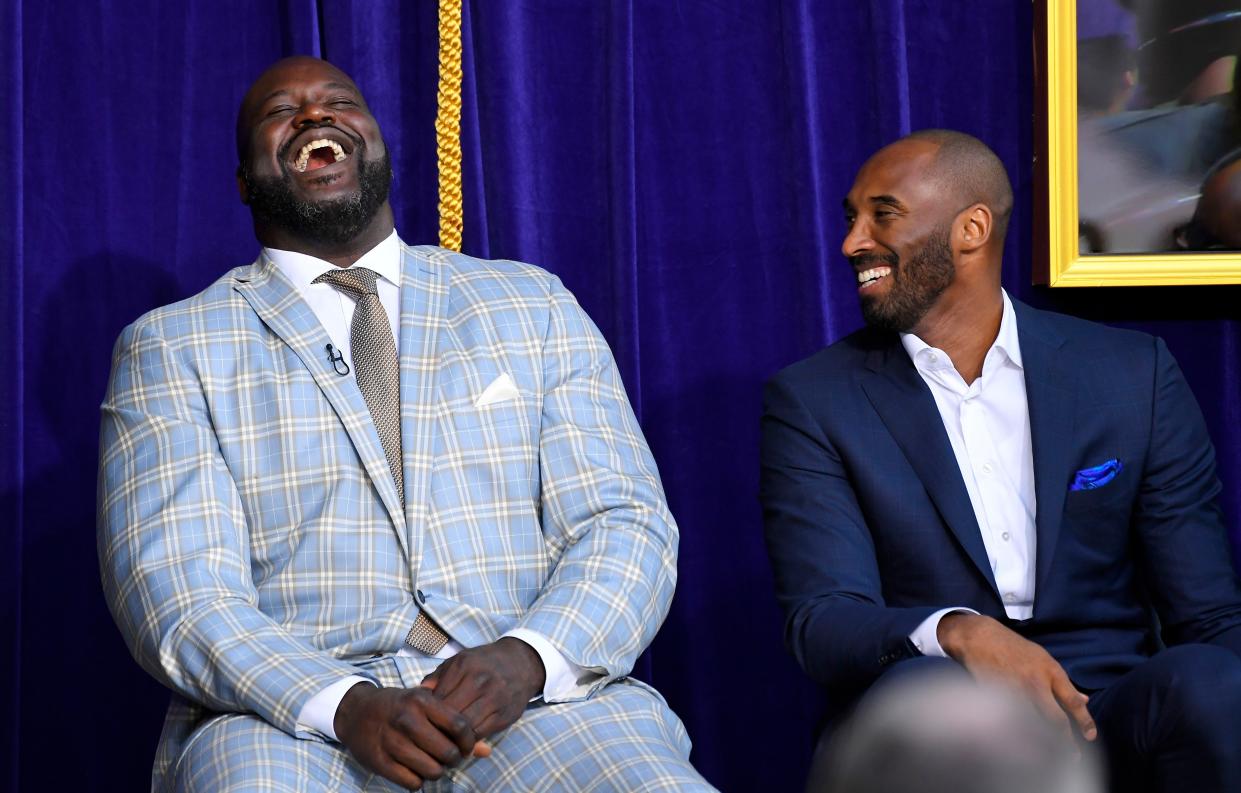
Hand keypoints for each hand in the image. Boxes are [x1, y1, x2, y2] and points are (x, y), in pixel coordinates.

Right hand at [334, 682, 480, 789]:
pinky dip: (418, 780)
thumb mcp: (426, 706)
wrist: (357, 712)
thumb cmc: (400, 707)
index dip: (469, 741)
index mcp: (421, 700)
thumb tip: (486, 751)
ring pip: (432, 771)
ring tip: (432, 763)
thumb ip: (454, 724)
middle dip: (453, 759)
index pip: (459, 725)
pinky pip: (412, 783)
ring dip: (437, 771)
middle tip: (449, 757)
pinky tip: (414, 768)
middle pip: (448, 752)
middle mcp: (406, 719)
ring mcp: (391, 741)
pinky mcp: (379, 761)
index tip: (467, 746)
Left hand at [421, 637, 546, 739]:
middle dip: (437, 729)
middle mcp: (479, 681)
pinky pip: (480, 734)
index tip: (421, 722)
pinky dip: (468, 741)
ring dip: (452, 738)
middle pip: (450, 715)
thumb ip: (438, 677)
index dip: (426, 714)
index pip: (437, 698)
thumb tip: (418, 694)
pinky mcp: (504, 715)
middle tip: (428, 737)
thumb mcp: (460, 661)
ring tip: (443, 742)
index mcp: (464, 666)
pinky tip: (461, 740)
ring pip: (465, 728)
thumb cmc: (484, 663)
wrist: (521, 663)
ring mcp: (494, 699)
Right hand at [938, 613, 1096, 741]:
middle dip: (1066, 742)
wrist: (978, 637)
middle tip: (1073, 756)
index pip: (1073, 701)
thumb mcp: (1042, 658)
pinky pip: (1012, 721)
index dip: (1085, 722)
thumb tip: (1084, 700)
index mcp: (1050, 671)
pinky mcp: (997, 697)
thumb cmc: (1012, 647)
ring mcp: (1015, 691)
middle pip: (1055, 719)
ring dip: (1044, 742)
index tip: (1090, 736)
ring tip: (1050, 757)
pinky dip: (1020, 734)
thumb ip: (1062, 682)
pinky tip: (1025, 744)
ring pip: (1034, 724)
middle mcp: (1035, 682)